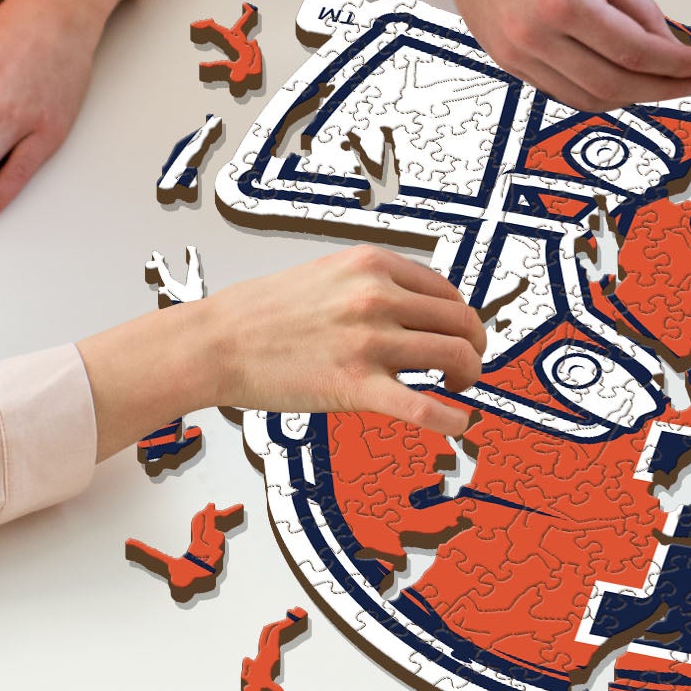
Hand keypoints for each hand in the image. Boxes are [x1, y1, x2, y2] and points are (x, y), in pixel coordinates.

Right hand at [203, 245, 486, 436]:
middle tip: (468, 364)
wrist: (217, 341)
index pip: (445, 290)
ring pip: (454, 356)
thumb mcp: (328, 274)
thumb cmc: (262, 313)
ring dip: (468, 375)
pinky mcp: (355, 387)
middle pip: (460, 321)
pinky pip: (423, 407)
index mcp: (372, 265)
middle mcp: (377, 297)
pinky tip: (459, 425)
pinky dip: (451, 420)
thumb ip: (372, 285)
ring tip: (459, 387)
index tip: (461, 333)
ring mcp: (368, 341)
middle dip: (474, 345)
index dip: (461, 317)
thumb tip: (414, 309)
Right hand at [436, 0, 690, 110]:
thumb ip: (635, 5)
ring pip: (588, 98)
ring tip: (661, 84)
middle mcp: (536, 36)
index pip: (636, 52)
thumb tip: (668, 44)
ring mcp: (516, 54)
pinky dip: (598, 93)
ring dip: (632, 97)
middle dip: (662, 89)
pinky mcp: (506, 62)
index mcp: (564, 2)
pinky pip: (562, 91)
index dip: (677, 64)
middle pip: (615, 85)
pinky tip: (621, 80)